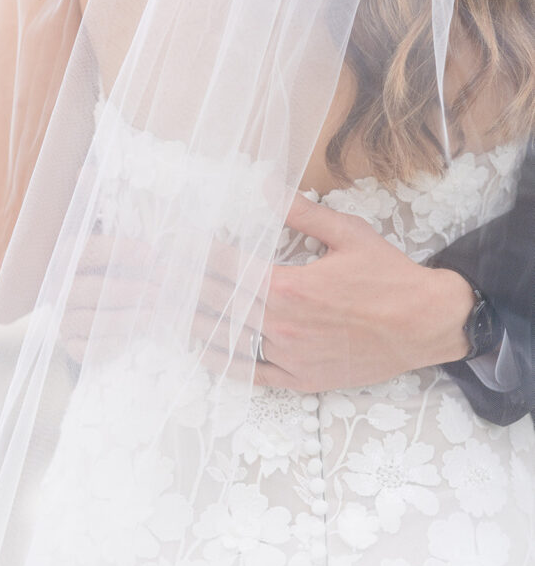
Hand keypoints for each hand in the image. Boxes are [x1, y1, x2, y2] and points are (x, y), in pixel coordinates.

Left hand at [59, 195, 475, 394]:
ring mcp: (288, 356)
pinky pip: (250, 373)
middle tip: (140, 278)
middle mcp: (281, 324)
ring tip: (157, 310)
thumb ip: (298, 213)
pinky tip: (199, 347)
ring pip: (224, 340)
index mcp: (287, 285)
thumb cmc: (389, 276)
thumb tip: (261, 186)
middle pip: (213, 304)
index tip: (156, 247)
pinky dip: (222, 360)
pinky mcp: (299, 379)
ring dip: (188, 322)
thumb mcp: (346, 234)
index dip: (185, 256)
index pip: (221, 268)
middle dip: (175, 288)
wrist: (426, 324)